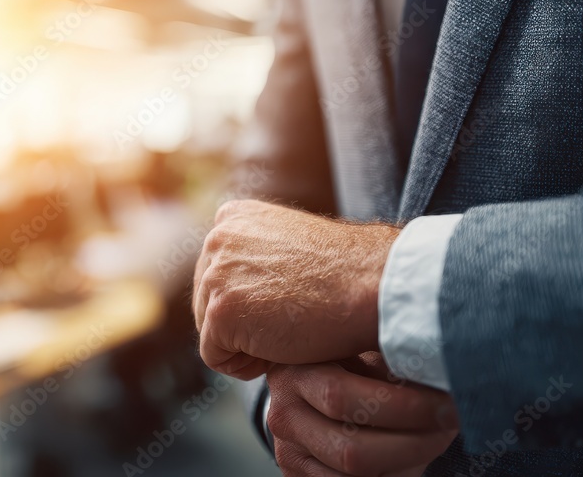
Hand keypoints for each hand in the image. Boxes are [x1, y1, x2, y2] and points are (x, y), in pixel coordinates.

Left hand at [192, 200, 398, 378]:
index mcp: (232, 217)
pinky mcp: (221, 312)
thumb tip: (236, 288)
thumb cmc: (345, 273)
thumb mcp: (288, 248)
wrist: (375, 286)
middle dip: (245, 324)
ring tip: (290, 331)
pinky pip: (217, 357)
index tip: (290, 301)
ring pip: (211, 331)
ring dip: (248, 343)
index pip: (217, 276)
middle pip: (207, 302)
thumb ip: (253, 258)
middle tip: (292, 320)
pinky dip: (247, 365)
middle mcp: (217, 237)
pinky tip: (282, 349)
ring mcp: (215, 273)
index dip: (252, 302)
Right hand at [267, 353, 458, 475]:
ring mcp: (289, 453)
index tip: (445, 402)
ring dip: (407, 464)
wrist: (314, 386)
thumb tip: (437, 366)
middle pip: (352, 451)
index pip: (341, 398)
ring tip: (434, 439)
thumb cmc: (349, 360)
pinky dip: (391, 476)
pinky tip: (409, 456)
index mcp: (293, 374)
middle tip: (449, 425)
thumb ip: (387, 353)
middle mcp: (283, 417)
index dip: (402, 406)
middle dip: (414, 444)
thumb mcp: (361, 346)